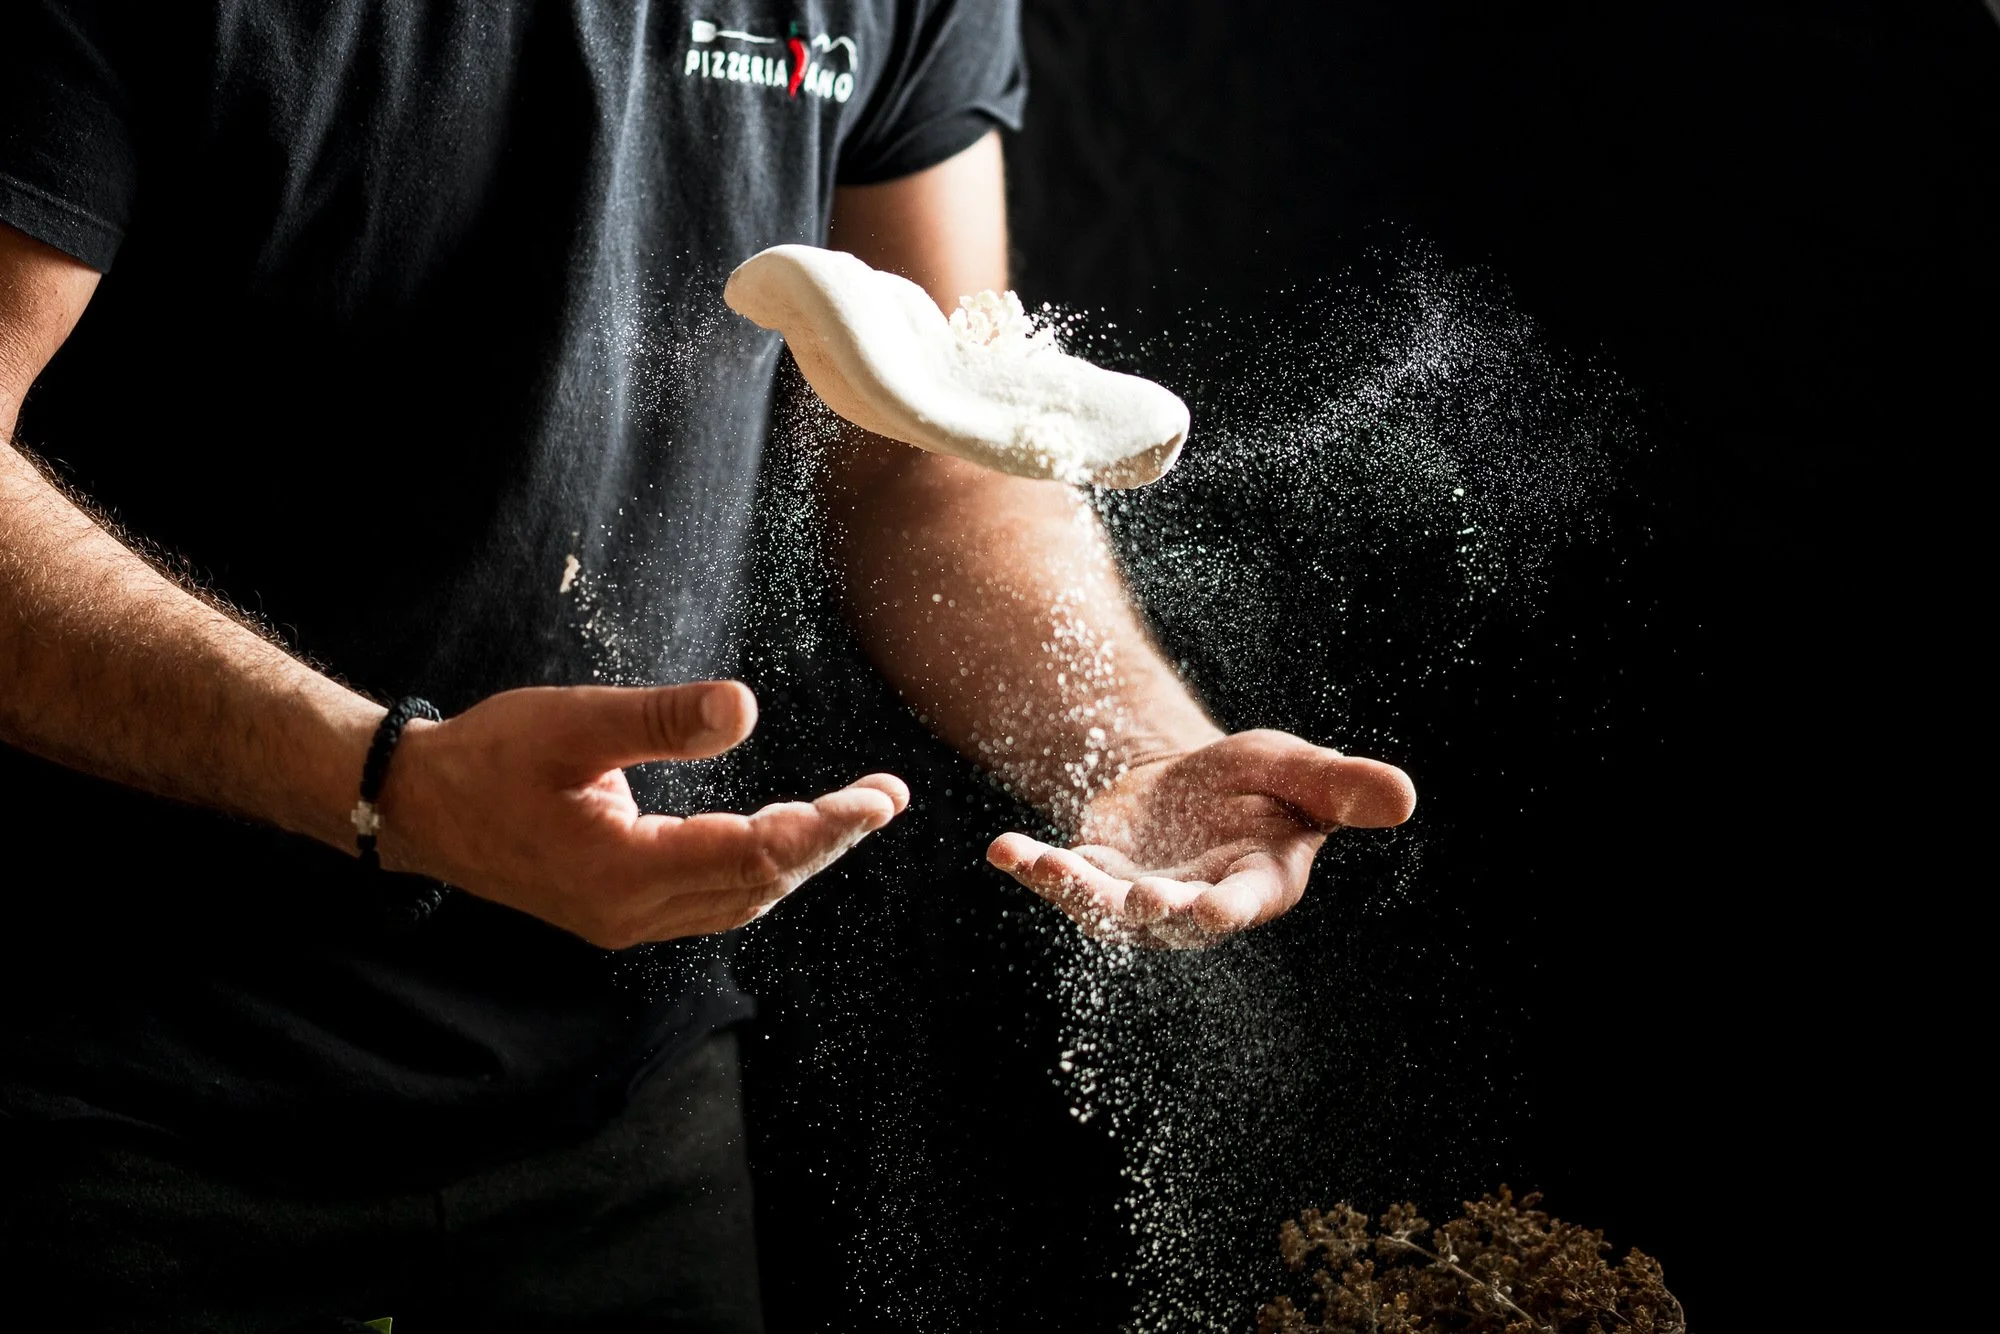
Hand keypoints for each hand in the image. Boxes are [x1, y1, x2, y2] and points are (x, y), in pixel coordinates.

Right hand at [375, 682, 906, 947]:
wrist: (418, 807)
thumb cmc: (489, 757)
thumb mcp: (575, 721)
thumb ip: (662, 719)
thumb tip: (747, 707)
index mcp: (621, 873)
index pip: (752, 858)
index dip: (822, 829)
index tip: (876, 799)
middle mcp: (630, 914)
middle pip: (758, 887)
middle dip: (828, 841)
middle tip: (887, 798)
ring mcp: (625, 921)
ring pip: (739, 899)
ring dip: (800, 858)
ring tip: (856, 813)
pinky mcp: (620, 911)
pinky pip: (712, 898)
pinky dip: (759, 867)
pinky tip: (785, 833)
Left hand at [987, 729, 1414, 947]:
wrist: (1192, 781)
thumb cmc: (1257, 783)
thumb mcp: (1298, 771)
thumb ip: (1342, 787)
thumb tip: (1406, 796)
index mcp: (1255, 883)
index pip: (1242, 903)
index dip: (1225, 907)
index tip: (1208, 906)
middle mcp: (1194, 903)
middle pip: (1168, 916)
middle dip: (1148, 909)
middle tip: (1138, 899)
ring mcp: (1138, 897)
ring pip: (1102, 907)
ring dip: (1072, 890)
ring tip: (1043, 862)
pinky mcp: (1093, 878)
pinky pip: (1059, 879)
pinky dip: (1030, 866)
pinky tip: (1002, 848)